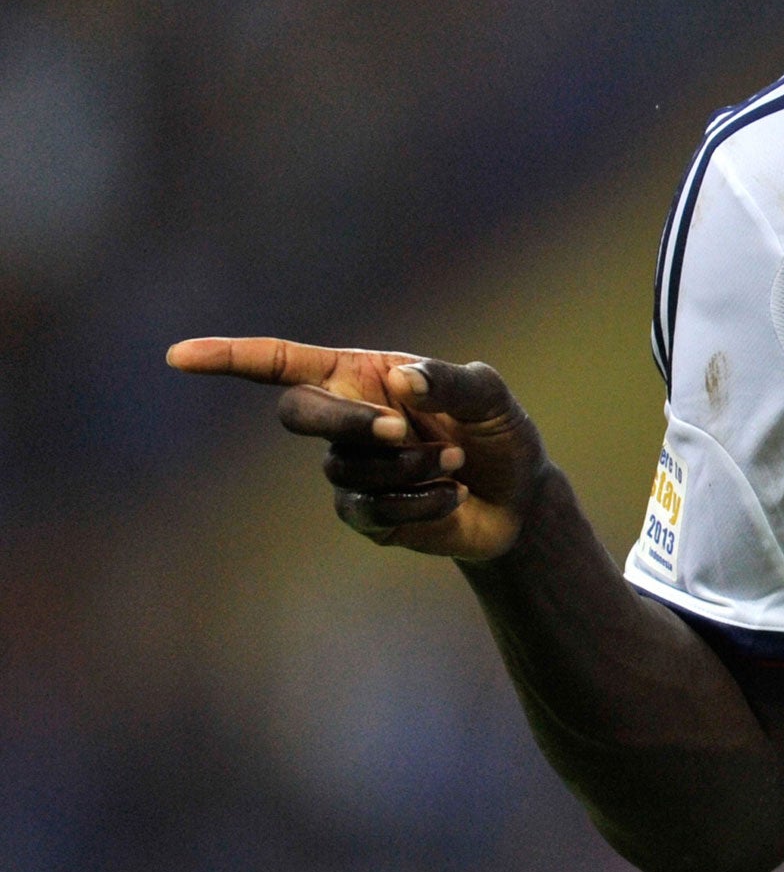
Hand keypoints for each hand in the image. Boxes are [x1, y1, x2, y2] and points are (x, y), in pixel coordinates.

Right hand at [167, 337, 545, 559]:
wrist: (517, 497)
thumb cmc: (498, 431)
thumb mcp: (489, 396)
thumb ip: (450, 380)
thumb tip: (398, 380)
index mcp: (361, 375)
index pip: (281, 363)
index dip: (229, 358)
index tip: (177, 356)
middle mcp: (345, 417)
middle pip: (296, 413)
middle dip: (343, 421)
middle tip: (401, 429)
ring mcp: (349, 469)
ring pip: (344, 466)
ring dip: (408, 465)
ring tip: (454, 461)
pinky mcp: (364, 515)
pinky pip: (371, 509)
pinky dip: (420, 500)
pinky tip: (453, 495)